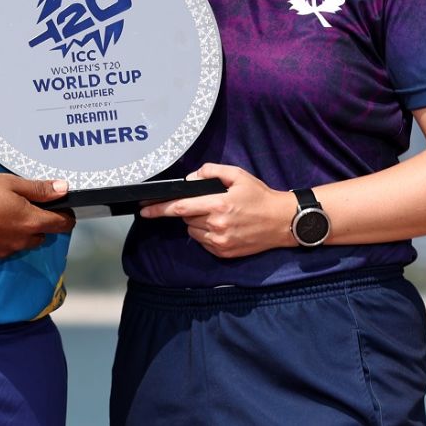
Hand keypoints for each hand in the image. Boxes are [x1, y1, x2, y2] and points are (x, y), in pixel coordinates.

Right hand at [0, 173, 74, 258]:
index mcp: (30, 221)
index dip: (67, 216)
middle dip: (42, 221)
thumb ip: (38, 189)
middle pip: (44, 234)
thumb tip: (64, 189)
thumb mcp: (9, 183)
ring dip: (25, 231)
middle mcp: (22, 240)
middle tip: (28, 204)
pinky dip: (8, 237)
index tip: (64, 208)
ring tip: (9, 213)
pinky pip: (9, 247)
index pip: (62, 225)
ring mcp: (7, 250)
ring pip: (26, 242)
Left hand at [138, 163, 289, 257]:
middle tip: (206, 202)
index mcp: (218, 205)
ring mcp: (220, 242)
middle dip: (188, 209)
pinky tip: (221, 225)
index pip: (179, 207)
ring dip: (196, 221)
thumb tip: (190, 179)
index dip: (158, 209)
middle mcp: (217, 226)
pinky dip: (205, 233)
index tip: (143, 210)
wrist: (282, 222)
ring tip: (218, 213)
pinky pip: (203, 242)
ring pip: (192, 230)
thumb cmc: (260, 196)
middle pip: (185, 217)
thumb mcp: (237, 175)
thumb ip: (210, 172)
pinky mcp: (224, 253)